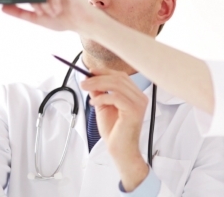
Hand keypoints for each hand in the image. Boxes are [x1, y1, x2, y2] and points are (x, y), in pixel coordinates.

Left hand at [1, 0, 101, 35]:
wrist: (81, 23)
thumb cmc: (62, 20)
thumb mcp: (37, 18)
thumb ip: (20, 12)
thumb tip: (3, 7)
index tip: (12, 0)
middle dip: (35, 3)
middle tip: (42, 13)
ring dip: (45, 3)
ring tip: (53, 12)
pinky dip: (53, 1)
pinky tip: (58, 9)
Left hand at [81, 68, 149, 191]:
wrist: (120, 150)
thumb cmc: (114, 131)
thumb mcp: (104, 106)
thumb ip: (99, 92)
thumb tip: (89, 79)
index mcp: (135, 94)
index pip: (121, 76)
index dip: (104, 72)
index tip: (89, 72)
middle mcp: (140, 96)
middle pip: (118, 78)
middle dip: (98, 77)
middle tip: (84, 81)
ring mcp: (139, 103)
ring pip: (116, 84)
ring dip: (98, 85)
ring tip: (86, 89)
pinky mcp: (134, 110)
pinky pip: (115, 97)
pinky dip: (102, 97)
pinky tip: (94, 102)